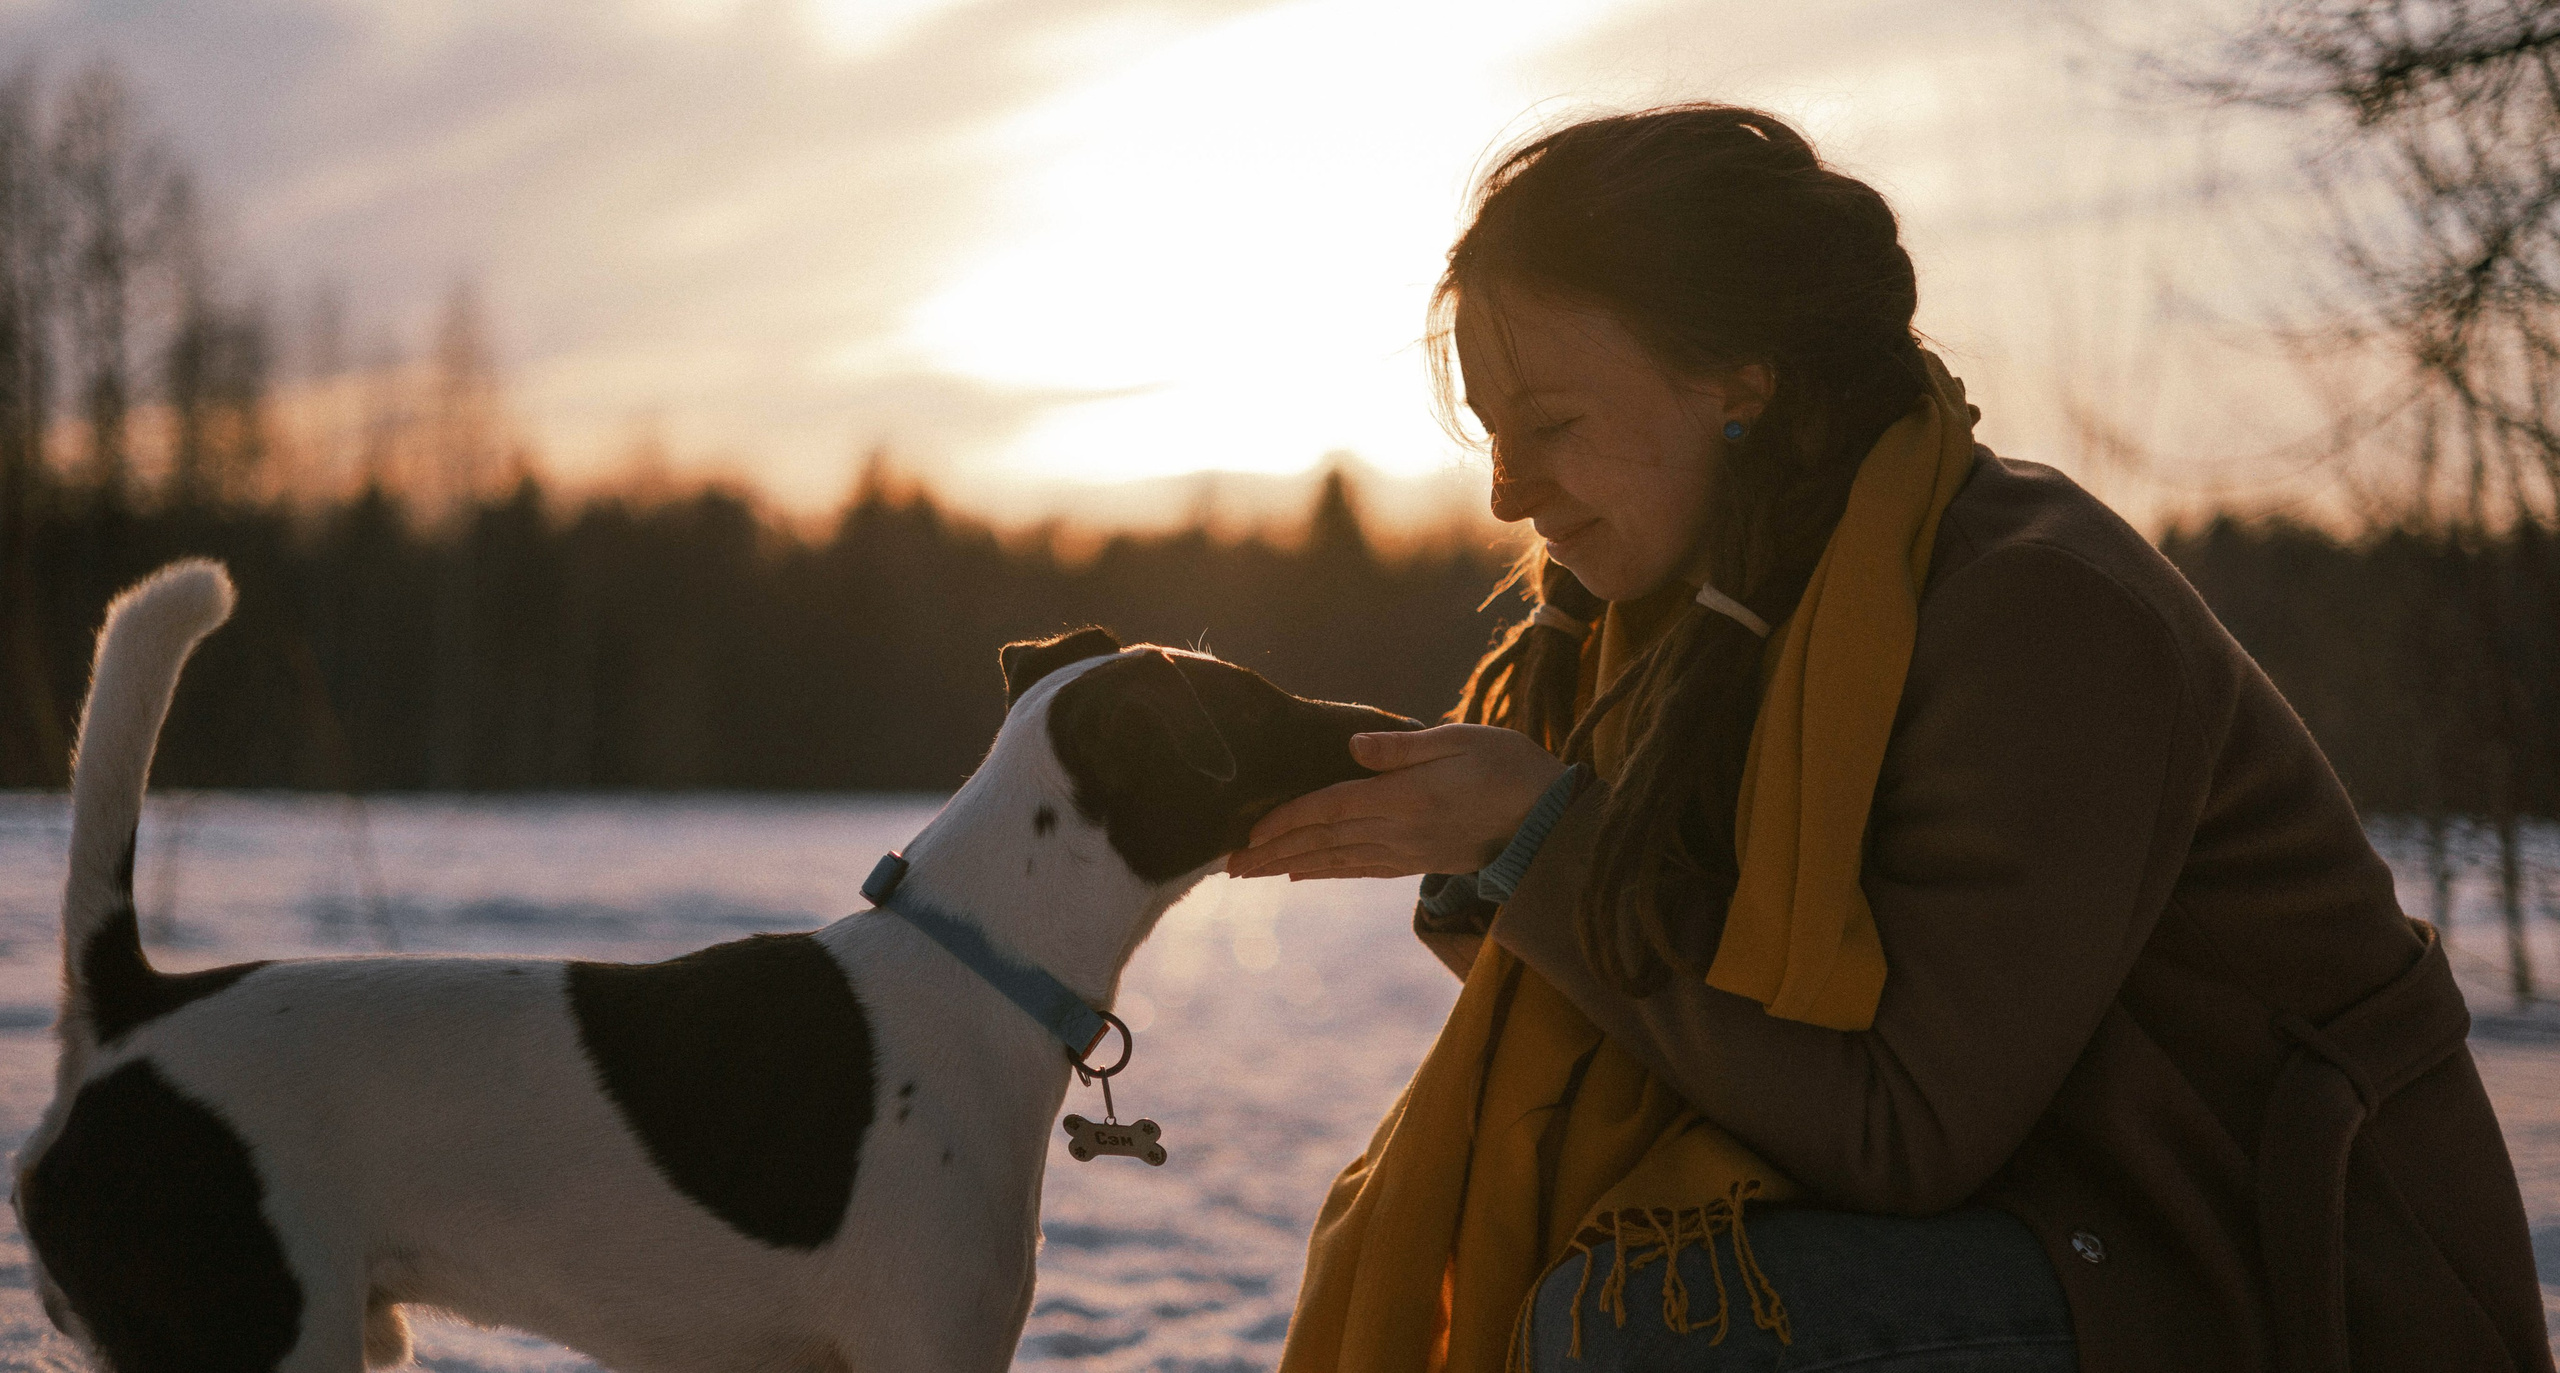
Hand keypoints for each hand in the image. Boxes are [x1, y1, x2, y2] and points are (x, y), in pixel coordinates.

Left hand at [1224, 724, 1567, 880]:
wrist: (1550, 820)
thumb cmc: (1510, 767)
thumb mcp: (1461, 739)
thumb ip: (1403, 746)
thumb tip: (1352, 746)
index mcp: (1404, 798)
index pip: (1330, 809)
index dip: (1286, 820)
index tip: (1248, 832)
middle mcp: (1398, 831)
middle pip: (1322, 842)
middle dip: (1272, 853)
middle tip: (1228, 866)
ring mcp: (1407, 851)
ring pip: (1336, 861)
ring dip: (1290, 867)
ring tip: (1251, 874)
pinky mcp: (1418, 861)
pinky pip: (1362, 870)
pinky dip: (1327, 873)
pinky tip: (1303, 876)